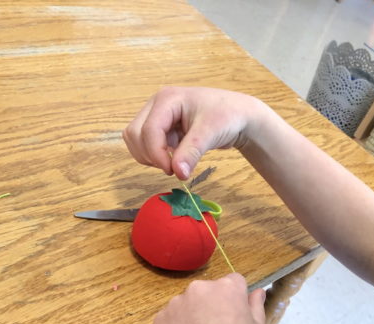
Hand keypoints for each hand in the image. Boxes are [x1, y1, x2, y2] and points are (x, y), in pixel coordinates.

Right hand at [123, 86, 265, 179]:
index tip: (172, 171)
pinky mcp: (162, 128)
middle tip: (173, 168)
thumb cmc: (227, 116)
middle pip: (134, 134)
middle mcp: (157, 105)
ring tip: (173, 163)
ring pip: (136, 140)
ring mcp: (158, 116)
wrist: (239, 116)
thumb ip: (191, 152)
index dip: (156, 154)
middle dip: (150, 155)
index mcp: (167, 99)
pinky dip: (156, 156)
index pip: (148, 130)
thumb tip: (177, 173)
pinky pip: (147, 145)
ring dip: (150, 157)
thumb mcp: (210, 133)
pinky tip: (174, 158)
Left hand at [152, 274, 266, 323]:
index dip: (236, 299)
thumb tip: (257, 292)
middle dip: (212, 304)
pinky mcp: (159, 319)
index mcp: (227, 288)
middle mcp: (199, 289)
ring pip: (187, 303)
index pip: (233, 281)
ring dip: (193, 314)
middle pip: (208, 290)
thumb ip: (256, 306)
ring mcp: (176, 303)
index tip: (234, 317)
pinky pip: (171, 317)